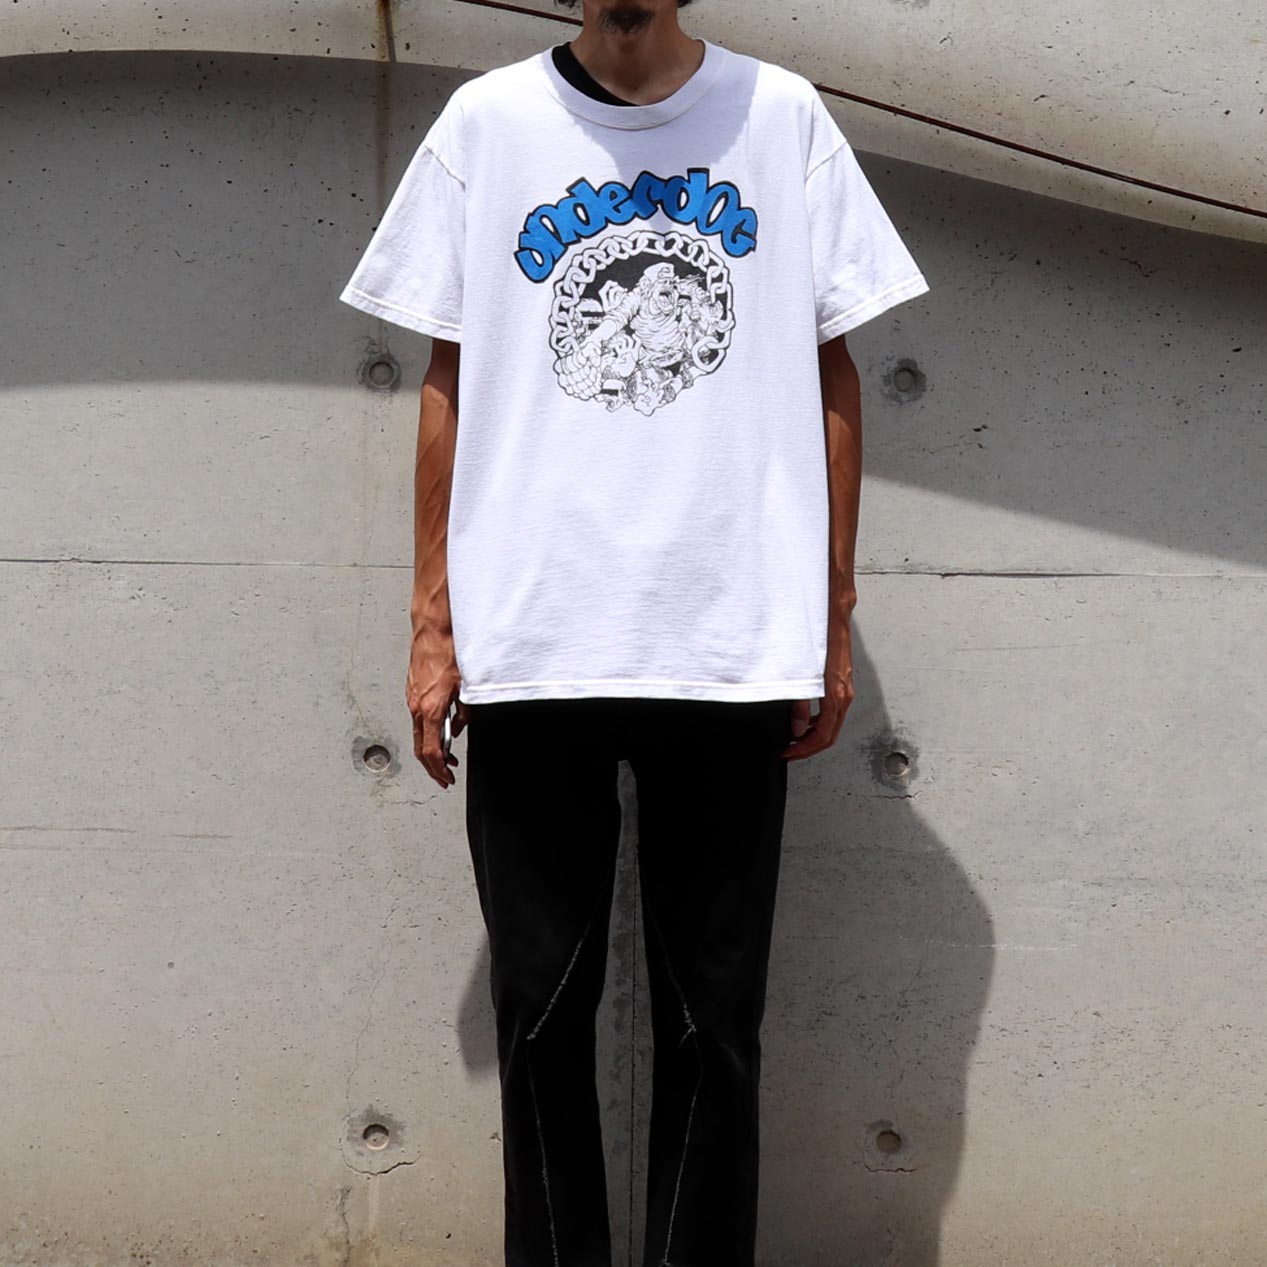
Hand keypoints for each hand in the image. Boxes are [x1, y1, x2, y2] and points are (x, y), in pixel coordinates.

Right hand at [405, 632, 469, 789]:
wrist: (433, 629)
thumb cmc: (449, 651)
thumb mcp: (466, 686)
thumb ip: (464, 711)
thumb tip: (460, 726)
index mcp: (430, 709)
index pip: (431, 751)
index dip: (439, 769)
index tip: (447, 778)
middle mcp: (417, 707)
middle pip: (421, 748)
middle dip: (433, 766)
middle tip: (445, 776)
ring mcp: (412, 699)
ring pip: (419, 734)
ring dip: (431, 749)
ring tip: (447, 756)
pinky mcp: (412, 691)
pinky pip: (419, 719)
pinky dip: (428, 731)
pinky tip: (441, 730)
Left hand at [781, 625, 854, 760]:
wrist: (833, 616)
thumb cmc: (820, 638)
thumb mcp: (803, 674)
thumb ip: (799, 704)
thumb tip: (796, 729)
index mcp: (836, 695)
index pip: (823, 736)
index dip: (805, 749)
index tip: (789, 753)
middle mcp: (844, 695)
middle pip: (830, 734)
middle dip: (809, 747)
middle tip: (790, 751)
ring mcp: (845, 689)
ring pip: (832, 724)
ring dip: (814, 736)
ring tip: (794, 739)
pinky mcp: (841, 683)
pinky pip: (832, 711)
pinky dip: (819, 722)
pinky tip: (805, 720)